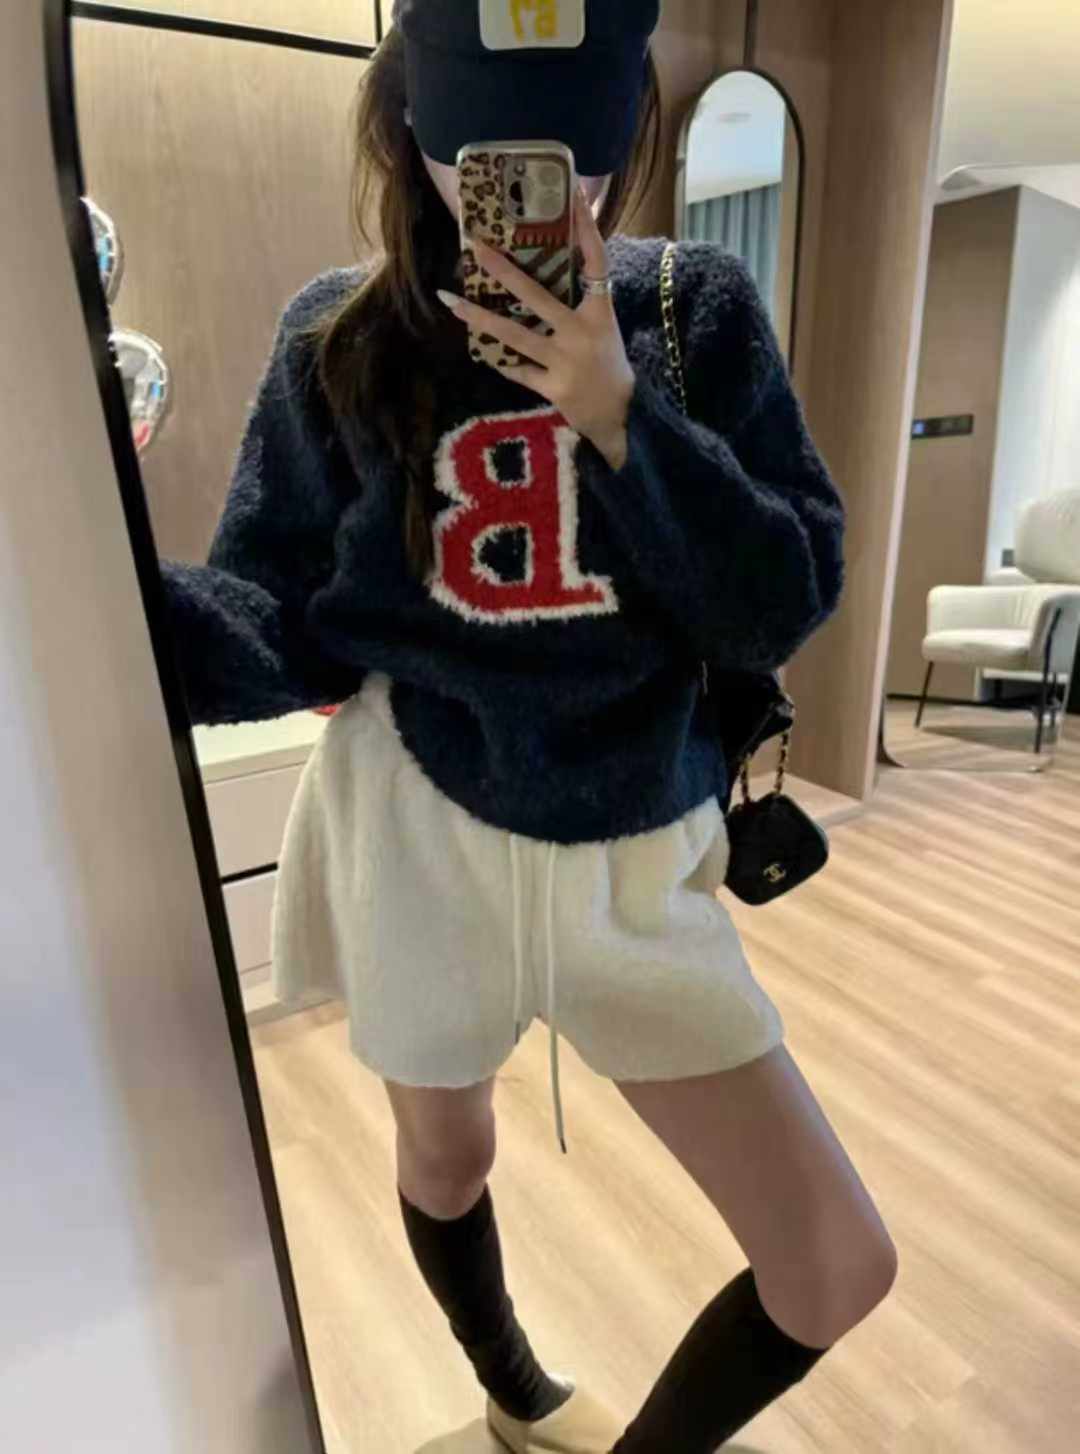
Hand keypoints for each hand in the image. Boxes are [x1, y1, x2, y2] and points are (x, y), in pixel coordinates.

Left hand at [437, 185, 633, 469]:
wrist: (623, 417)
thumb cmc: (610, 367)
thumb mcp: (604, 327)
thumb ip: (584, 300)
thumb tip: (561, 265)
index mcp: (600, 313)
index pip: (595, 262)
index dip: (586, 231)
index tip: (573, 197)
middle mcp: (581, 333)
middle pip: (537, 295)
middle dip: (503, 270)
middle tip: (475, 246)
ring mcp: (566, 362)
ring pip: (514, 335)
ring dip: (479, 317)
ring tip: (450, 300)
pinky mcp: (553, 388)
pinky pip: (517, 369)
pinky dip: (499, 359)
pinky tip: (478, 348)